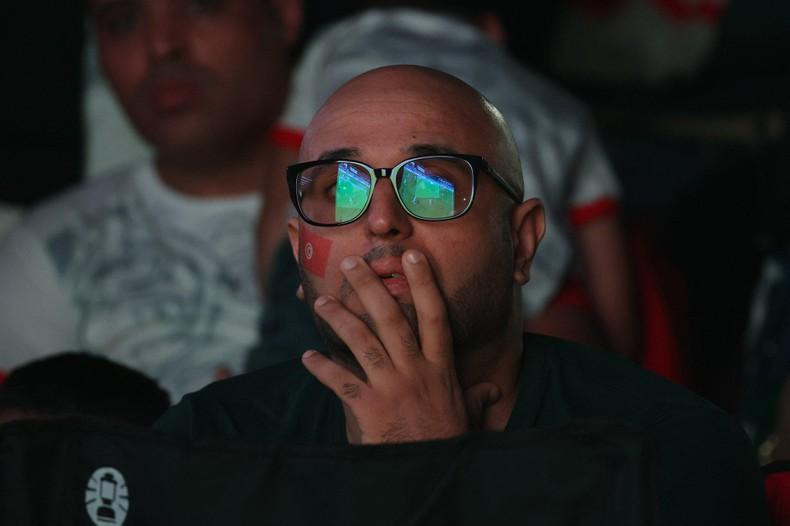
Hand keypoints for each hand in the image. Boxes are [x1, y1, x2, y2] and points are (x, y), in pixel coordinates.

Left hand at [301, 249, 499, 443]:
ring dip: (340, 320)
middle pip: (392, 320)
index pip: (434, 315)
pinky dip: (323, 369)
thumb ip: (477, 397)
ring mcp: (392, 388)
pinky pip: (342, 383)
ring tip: (322, 301)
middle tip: (351, 263)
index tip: (412, 255)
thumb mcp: (467, 415)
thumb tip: (493, 388)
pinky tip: (307, 357)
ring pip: (363, 343)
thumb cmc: (447, 441)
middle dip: (370, 288)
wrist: (429, 471)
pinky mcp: (370, 409)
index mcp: (440, 368)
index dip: (424, 283)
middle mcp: (416, 372)